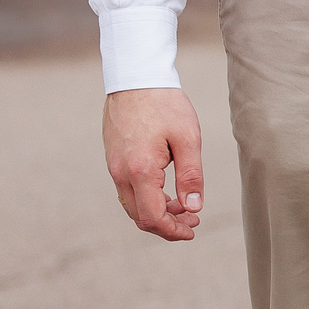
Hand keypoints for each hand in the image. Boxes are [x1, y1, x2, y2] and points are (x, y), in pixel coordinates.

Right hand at [102, 87, 203, 241]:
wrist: (136, 78)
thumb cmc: (165, 104)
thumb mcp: (187, 138)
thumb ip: (191, 175)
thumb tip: (194, 206)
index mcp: (140, 170)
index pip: (152, 217)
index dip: (172, 230)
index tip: (192, 230)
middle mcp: (121, 173)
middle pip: (140, 216)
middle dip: (167, 224)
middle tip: (194, 219)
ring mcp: (114, 166)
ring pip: (133, 204)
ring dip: (158, 211)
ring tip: (185, 206)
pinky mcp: (114, 159)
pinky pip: (128, 190)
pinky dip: (148, 198)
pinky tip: (168, 191)